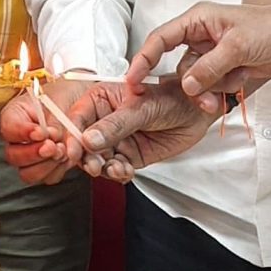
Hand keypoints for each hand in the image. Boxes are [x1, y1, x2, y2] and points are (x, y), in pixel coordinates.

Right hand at [2, 79, 96, 186]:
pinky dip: (58, 170)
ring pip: (28, 173)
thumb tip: (53, 137)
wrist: (84, 101)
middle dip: (35, 154)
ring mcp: (31, 155)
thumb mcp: (60, 99)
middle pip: (13, 156)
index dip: (22, 133)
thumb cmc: (68, 95)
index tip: (40, 132)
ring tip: (63, 152)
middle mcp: (19, 138)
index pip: (8, 128)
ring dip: (47, 166)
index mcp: (16, 115)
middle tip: (53, 146)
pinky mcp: (47, 167)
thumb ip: (54, 120)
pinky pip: (47, 178)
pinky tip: (68, 158)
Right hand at [76, 83, 216, 179]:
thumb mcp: (141, 108)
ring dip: (103, 168)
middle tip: (94, 166)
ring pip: (98, 159)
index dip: (72, 136)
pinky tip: (124, 171)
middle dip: (86, 157)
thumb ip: (115, 125)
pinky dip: (117, 173)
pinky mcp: (129, 155)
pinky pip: (115, 168)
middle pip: (83, 143)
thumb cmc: (172, 97)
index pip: (78, 118)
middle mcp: (104, 120)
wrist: (198, 111)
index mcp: (101, 99)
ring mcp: (116, 139)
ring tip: (114, 169)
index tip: (74, 151)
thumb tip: (89, 140)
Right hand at [125, 1, 270, 109]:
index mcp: (197, 20)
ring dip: (210, 89)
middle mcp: (201, 36)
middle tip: (201, 98)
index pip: (161, 38)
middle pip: (179, 66)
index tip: (132, 80)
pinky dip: (223, 88)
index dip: (143, 58)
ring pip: (196, 80)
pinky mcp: (224, 67)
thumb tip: (187, 85)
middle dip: (192, 84)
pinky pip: (211, 85)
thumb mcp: (237, 47)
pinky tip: (241, 80)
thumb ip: (209, 67)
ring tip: (232, 85)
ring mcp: (212, 53)